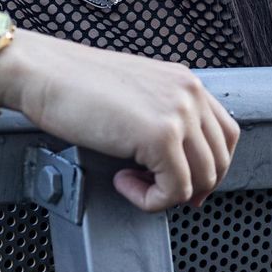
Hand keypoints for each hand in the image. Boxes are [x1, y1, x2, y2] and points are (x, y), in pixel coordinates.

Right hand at [0, 32, 238, 212]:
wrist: (45, 73)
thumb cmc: (76, 83)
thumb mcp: (135, 93)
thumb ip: (161, 115)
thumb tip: (174, 159)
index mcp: (185, 82)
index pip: (226, 133)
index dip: (213, 166)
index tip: (190, 185)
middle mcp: (189, 93)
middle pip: (219, 159)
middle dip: (194, 187)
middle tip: (161, 194)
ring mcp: (178, 113)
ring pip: (202, 178)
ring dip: (166, 193)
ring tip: (132, 182)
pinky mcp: (160, 136)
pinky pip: (174, 189)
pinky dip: (149, 199)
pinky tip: (121, 181)